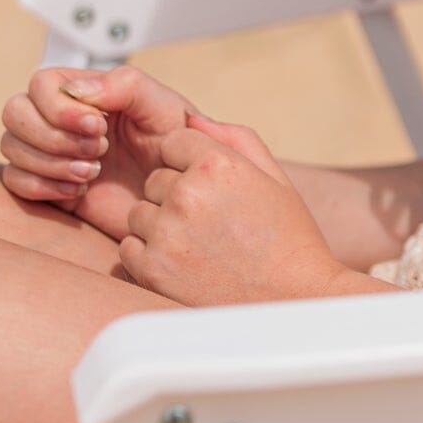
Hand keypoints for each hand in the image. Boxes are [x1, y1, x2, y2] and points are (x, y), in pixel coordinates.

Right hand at [0, 63, 193, 240]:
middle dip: (52, 136)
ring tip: (92, 173)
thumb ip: (123, 85)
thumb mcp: (161, 106)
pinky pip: (14, 180)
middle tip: (98, 152)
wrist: (177, 197)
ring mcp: (50, 151)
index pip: (41, 84)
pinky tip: (78, 191)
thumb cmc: (176, 144)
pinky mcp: (46, 184)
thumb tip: (75, 89)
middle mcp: (60, 117)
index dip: (60, 107)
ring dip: (49, 162)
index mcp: (86, 91)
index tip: (98, 126)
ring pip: (10, 145)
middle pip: (14, 111)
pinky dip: (41, 186)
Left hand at [119, 114, 347, 305]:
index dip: (190, 164)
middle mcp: (188, 195)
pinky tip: (185, 266)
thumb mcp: (274, 177)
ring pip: (139, 214)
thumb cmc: (289, 238)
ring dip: (160, 226)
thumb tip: (189, 120)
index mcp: (218, 165)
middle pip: (155, 180)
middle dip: (175, 196)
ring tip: (199, 246)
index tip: (213, 188)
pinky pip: (128, 249)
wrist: (294, 302)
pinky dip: (148, 256)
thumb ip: (233, 138)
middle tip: (212, 223)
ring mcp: (166, 235)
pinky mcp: (151, 271)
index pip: (174, 143)